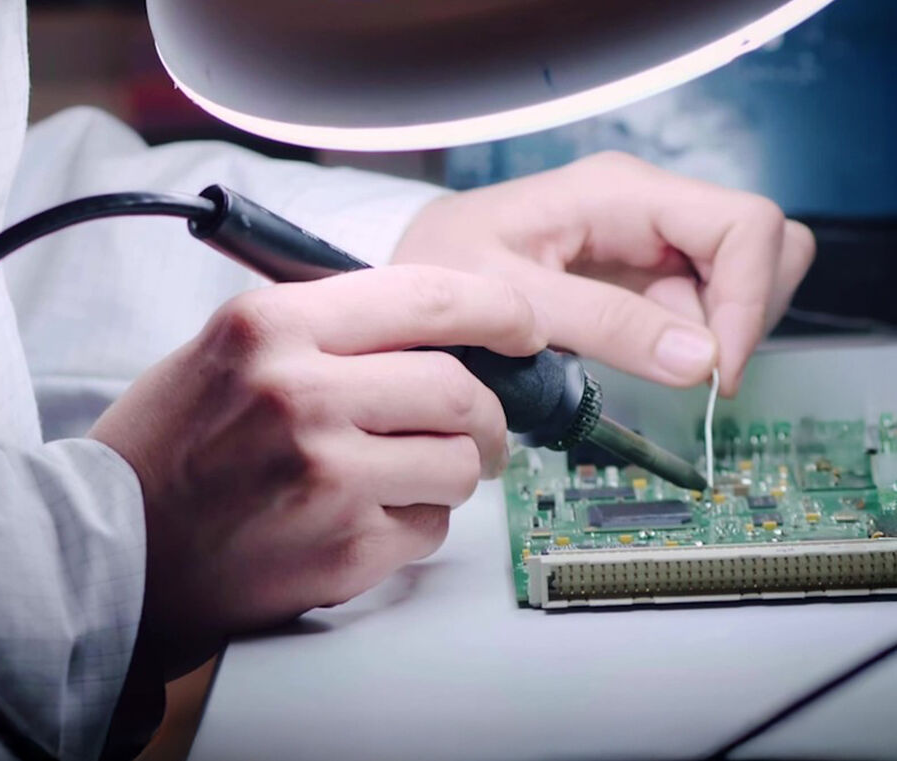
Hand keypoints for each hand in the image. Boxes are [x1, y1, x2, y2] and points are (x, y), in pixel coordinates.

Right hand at [90, 266, 546, 670]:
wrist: (108, 551)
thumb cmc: (160, 452)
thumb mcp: (221, 351)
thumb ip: (318, 331)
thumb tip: (432, 329)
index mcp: (270, 326)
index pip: (427, 296)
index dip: (496, 310)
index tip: (521, 325)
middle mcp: (300, 393)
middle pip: (457, 388)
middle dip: (482, 415)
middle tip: (474, 432)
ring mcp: (325, 475)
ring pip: (457, 462)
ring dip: (445, 475)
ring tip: (394, 483)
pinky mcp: (341, 548)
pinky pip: (428, 528)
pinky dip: (408, 528)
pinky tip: (354, 524)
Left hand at [391, 151, 813, 395]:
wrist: (403, 268)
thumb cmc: (436, 267)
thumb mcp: (508, 299)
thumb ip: (601, 324)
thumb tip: (699, 360)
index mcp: (619, 193)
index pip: (746, 226)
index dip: (749, 301)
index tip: (715, 374)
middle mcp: (646, 207)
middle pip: (763, 248)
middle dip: (742, 317)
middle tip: (692, 375)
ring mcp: (647, 239)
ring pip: (740, 281)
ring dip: (715, 335)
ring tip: (649, 367)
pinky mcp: (638, 274)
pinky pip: (699, 307)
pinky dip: (687, 345)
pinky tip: (637, 362)